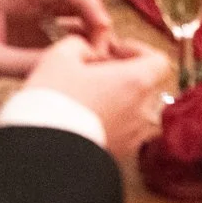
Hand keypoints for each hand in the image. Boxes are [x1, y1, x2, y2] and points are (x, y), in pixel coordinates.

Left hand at [0, 0, 118, 91]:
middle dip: (93, 15)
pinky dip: (77, 37)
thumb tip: (65, 68)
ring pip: (70, 10)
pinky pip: (62, 26)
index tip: (103, 26)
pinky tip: (87, 55)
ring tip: (100, 52)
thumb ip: (23, 63)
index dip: (86, 1)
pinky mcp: (30, 26)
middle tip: (105, 44)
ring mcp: (29, 10)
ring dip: (88, 26)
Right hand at [18, 34, 172, 157]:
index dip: (138, 51)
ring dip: (120, 102)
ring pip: (136, 111)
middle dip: (126, 76)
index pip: (159, 61)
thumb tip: (87, 50)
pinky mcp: (118, 157)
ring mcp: (132, 137)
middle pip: (147, 85)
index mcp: (136, 82)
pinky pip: (124, 134)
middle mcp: (142, 111)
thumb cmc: (54, 101)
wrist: (41, 157)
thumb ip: (79, 45)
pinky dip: (113, 124)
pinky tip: (84, 122)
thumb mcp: (59, 58)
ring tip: (89, 100)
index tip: (114, 51)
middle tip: (95, 74)